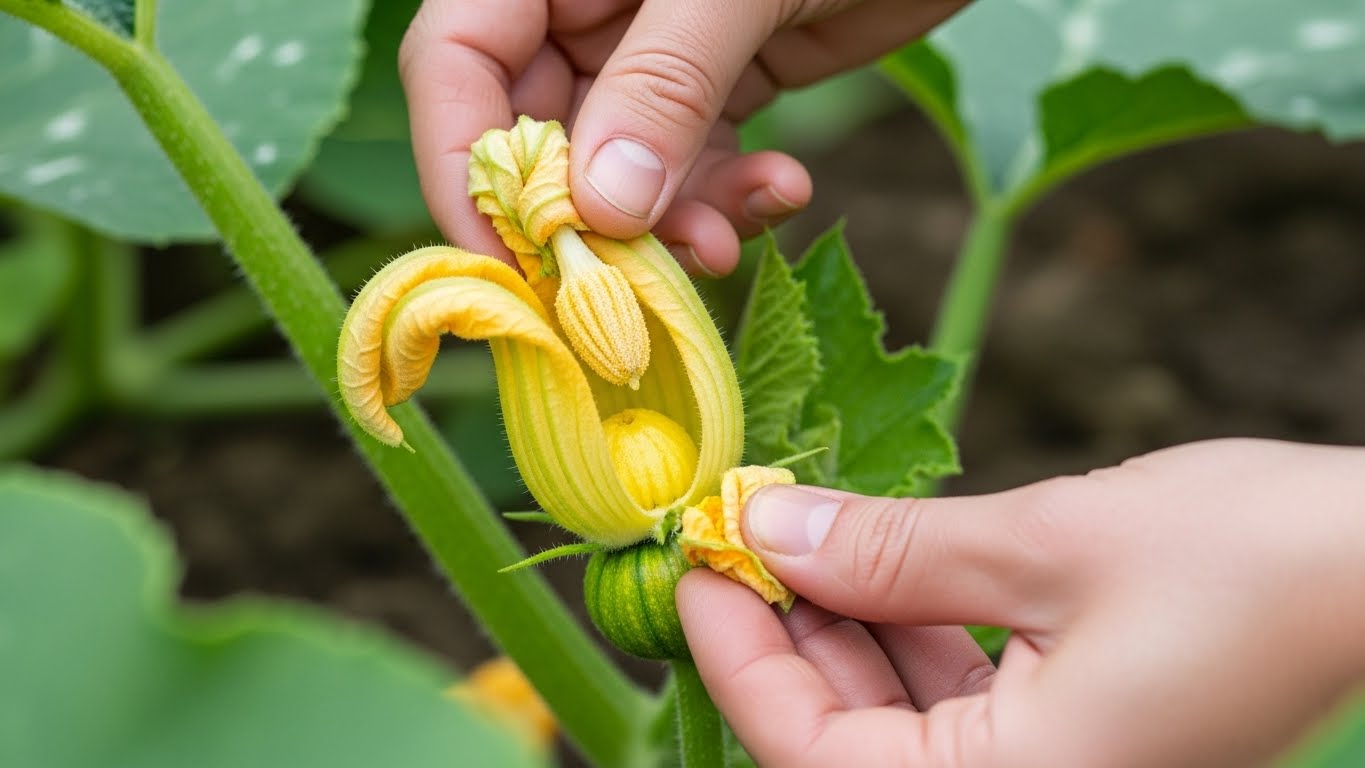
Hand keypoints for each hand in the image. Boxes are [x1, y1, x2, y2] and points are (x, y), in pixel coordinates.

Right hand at [398, 0, 966, 275]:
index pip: (457, 64)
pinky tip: (782, 191)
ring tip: (725, 248)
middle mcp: (587, 4)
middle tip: (629, 289)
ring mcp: (655, 46)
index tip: (509, 260)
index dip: (464, 164)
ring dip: (670, 223)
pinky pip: (698, 161)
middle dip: (586, 219)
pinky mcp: (724, 78)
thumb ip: (666, 86)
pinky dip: (730, 196)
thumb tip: (603, 212)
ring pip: (623, 167)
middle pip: (536, 133)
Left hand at [677, 439, 1364, 766]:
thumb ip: (891, 554)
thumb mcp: (1043, 546)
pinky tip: (880, 559)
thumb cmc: (1250, 561)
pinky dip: (909, 629)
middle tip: (740, 535)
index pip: (811, 751)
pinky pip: (958, 698)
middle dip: (787, 630)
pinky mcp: (1081, 734)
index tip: (693, 563)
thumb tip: (770, 531)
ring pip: (899, 715)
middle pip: (846, 736)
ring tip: (802, 531)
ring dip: (844, 623)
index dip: (736, 654)